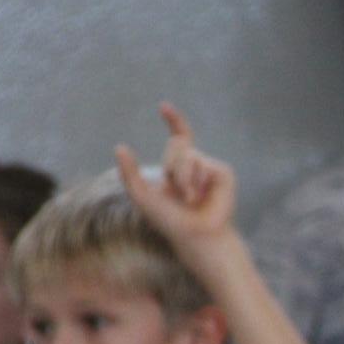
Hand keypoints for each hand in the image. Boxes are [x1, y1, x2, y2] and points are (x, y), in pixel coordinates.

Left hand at [115, 104, 236, 248]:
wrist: (196, 236)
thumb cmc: (170, 222)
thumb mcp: (143, 196)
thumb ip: (129, 174)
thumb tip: (120, 146)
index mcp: (178, 169)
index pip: (178, 139)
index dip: (174, 120)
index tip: (164, 107)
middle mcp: (195, 166)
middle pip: (177, 144)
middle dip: (171, 166)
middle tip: (178, 195)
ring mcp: (210, 168)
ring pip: (189, 155)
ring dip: (182, 178)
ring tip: (189, 199)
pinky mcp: (223, 173)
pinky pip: (204, 164)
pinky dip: (196, 181)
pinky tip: (201, 197)